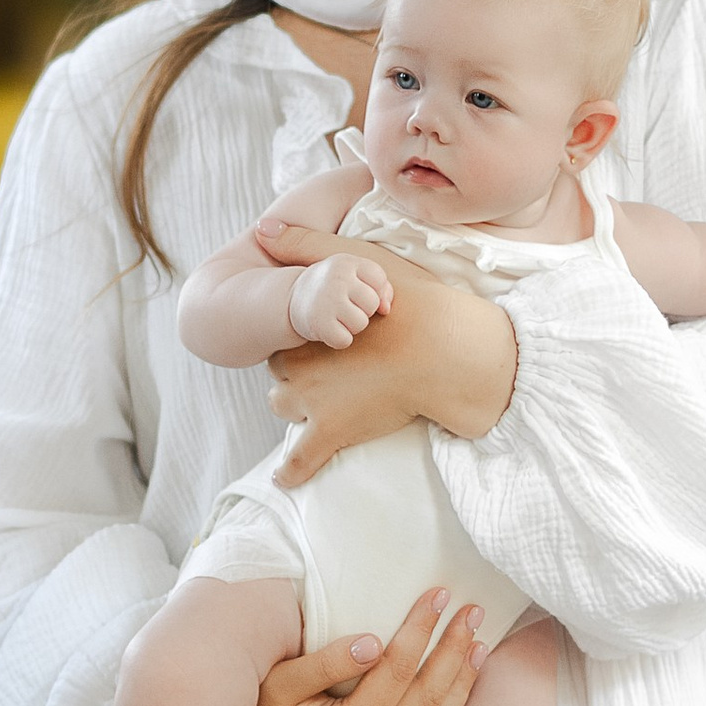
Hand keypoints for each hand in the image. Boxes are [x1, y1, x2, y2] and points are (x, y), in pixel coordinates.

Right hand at [225, 592, 486, 705]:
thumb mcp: (279, 684)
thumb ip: (326, 663)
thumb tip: (374, 641)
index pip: (397, 668)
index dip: (420, 629)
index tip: (438, 594)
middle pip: (428, 693)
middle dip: (453, 648)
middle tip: (474, 610)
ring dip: (462, 678)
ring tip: (480, 641)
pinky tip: (463, 680)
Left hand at [267, 259, 516, 485]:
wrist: (443, 351)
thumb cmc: (408, 301)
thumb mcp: (355, 258)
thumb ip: (305, 243)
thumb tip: (262, 227)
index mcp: (299, 327)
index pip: (282, 331)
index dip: (300, 331)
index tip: (323, 330)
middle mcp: (295, 367)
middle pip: (280, 368)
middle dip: (297, 365)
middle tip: (331, 360)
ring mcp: (310, 404)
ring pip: (283, 405)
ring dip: (297, 402)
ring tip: (325, 397)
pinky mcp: (331, 434)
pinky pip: (299, 461)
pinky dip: (291, 470)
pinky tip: (285, 477)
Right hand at [286, 254, 392, 349]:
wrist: (292, 298)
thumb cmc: (334, 288)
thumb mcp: (355, 277)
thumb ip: (381, 287)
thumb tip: (386, 309)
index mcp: (347, 262)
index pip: (379, 280)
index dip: (373, 291)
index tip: (356, 291)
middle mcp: (336, 278)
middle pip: (372, 304)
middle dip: (363, 310)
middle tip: (345, 306)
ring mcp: (326, 300)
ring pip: (361, 323)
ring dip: (352, 326)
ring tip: (337, 317)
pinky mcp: (318, 323)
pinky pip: (345, 340)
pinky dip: (338, 339)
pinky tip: (329, 329)